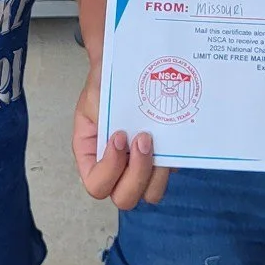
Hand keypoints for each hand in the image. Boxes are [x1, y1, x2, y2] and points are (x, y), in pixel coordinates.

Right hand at [72, 60, 169, 210]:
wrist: (128, 66)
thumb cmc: (107, 82)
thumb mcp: (95, 96)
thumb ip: (102, 118)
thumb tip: (120, 137)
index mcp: (92, 157)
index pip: (97, 185)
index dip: (110, 168)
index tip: (119, 136)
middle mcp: (115, 168)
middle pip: (124, 198)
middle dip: (137, 173)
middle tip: (143, 138)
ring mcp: (141, 165)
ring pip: (150, 193)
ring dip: (155, 172)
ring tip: (154, 138)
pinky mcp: (163, 157)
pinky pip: (170, 172)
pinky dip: (172, 159)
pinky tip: (169, 134)